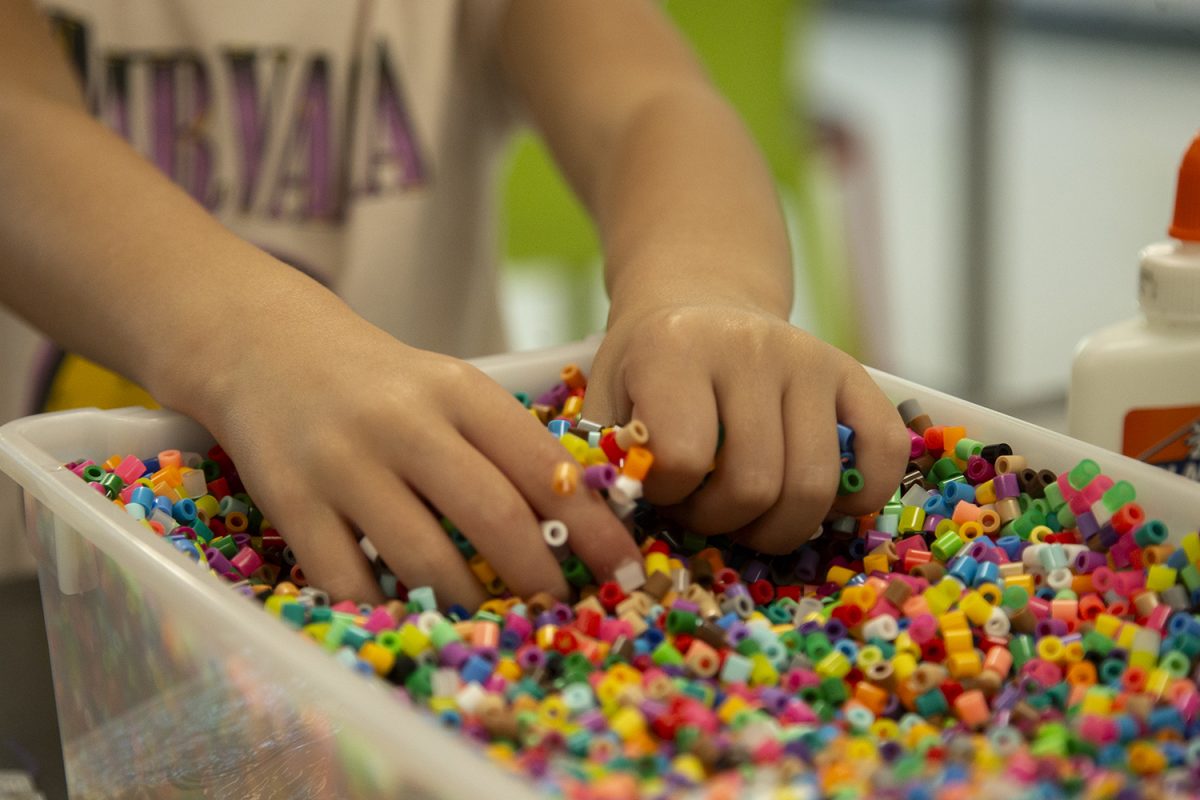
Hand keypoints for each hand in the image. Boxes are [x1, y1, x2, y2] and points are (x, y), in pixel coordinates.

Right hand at [183, 302, 640, 605]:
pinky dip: (386, 611)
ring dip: (468, 604)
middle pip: (493, 515)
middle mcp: (405, 424)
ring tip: (492, 622)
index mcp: (461, 392)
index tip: (625, 572)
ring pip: (423, 558)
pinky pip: (348, 579)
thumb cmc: (382, 384)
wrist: (269, 348)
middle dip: (540, 576)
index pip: (545, 466)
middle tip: (563, 610)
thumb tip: (581, 525)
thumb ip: (507, 445)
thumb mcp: (452, 390)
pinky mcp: (291, 501)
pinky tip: (410, 618)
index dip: (594, 528)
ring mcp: (344, 463)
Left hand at [582, 303, 908, 552]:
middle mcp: (750, 347)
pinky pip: (883, 453)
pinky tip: (820, 504)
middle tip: (703, 510)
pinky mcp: (853, 373)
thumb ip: (613, 458)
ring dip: (777, 526)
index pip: (683, 458)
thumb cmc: (649, 365)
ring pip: (814, 487)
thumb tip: (628, 523)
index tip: (661, 487)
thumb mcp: (607, 397)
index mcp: (676, 350)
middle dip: (722, 522)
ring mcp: (810, 358)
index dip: (668, 495)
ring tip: (747, 512)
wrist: (699, 303)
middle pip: (755, 484)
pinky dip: (858, 499)